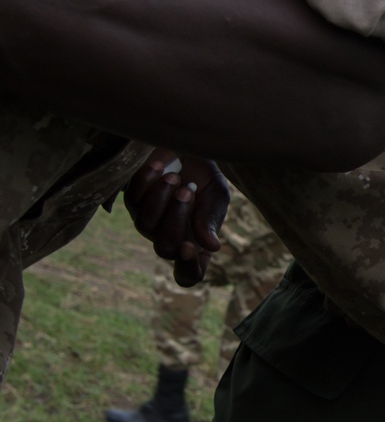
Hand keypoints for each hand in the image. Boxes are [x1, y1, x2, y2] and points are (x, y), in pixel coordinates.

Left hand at [125, 150, 229, 285]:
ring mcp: (148, 222)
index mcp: (195, 243)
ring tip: (175, 177)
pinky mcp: (132, 202)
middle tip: (188, 191)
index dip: (188, 269)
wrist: (187, 147)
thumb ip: (211, 219)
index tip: (190, 247)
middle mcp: (169, 238)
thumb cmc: (206, 175)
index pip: (188, 274)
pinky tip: (159, 166)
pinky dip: (146, 182)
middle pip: (165, 248)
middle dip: (176, 219)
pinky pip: (133, 200)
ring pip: (145, 225)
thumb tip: (212, 247)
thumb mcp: (216, 195)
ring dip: (160, 199)